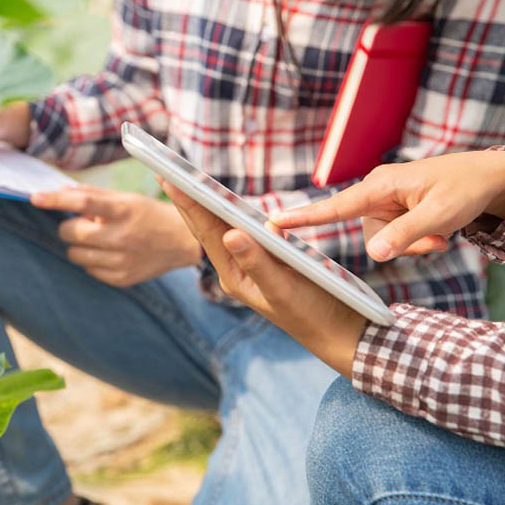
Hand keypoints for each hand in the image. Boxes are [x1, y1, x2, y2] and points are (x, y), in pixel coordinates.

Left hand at [30, 185, 201, 285]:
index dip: (55, 199)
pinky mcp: (122, 278)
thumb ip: (92, 194)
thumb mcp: (125, 198)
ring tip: (98, 239)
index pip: (81, 202)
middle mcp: (121, 236)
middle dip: (70, 227)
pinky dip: (92, 260)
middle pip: (71, 233)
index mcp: (122, 210)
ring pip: (75, 254)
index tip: (35, 197)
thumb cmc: (148, 214)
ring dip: (79, 245)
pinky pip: (89, 270)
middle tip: (83, 224)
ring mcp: (122, 260)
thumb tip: (60, 191)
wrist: (182, 241)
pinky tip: (109, 253)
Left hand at [160, 179, 365, 376]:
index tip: (167, 178)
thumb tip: (231, 233)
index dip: (188, 203)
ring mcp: (252, 265)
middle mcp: (237, 269)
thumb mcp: (283, 288)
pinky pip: (246, 231)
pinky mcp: (269, 261)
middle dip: (188, 200)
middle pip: (208, 228)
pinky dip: (235, 213)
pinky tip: (227, 202)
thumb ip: (257, 262)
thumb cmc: (312, 314)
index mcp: (234, 276)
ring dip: (207, 205)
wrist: (339, 333)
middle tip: (165, 171)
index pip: (206, 232)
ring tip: (186, 181)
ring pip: (225, 228)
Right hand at [272, 150, 504, 261]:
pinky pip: (395, 237)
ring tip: (442, 234)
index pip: (334, 206)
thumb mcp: (440, 215)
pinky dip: (417, 241)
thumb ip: (406, 235)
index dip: (304, 218)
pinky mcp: (394, 211)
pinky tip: (439, 233)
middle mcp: (376, 193)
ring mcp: (385, 203)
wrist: (488, 178)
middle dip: (403, 244)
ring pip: (384, 240)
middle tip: (437, 241)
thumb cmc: (464, 189)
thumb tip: (374, 255)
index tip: (273, 223)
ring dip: (414, 244)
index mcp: (380, 186)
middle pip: (371, 235)